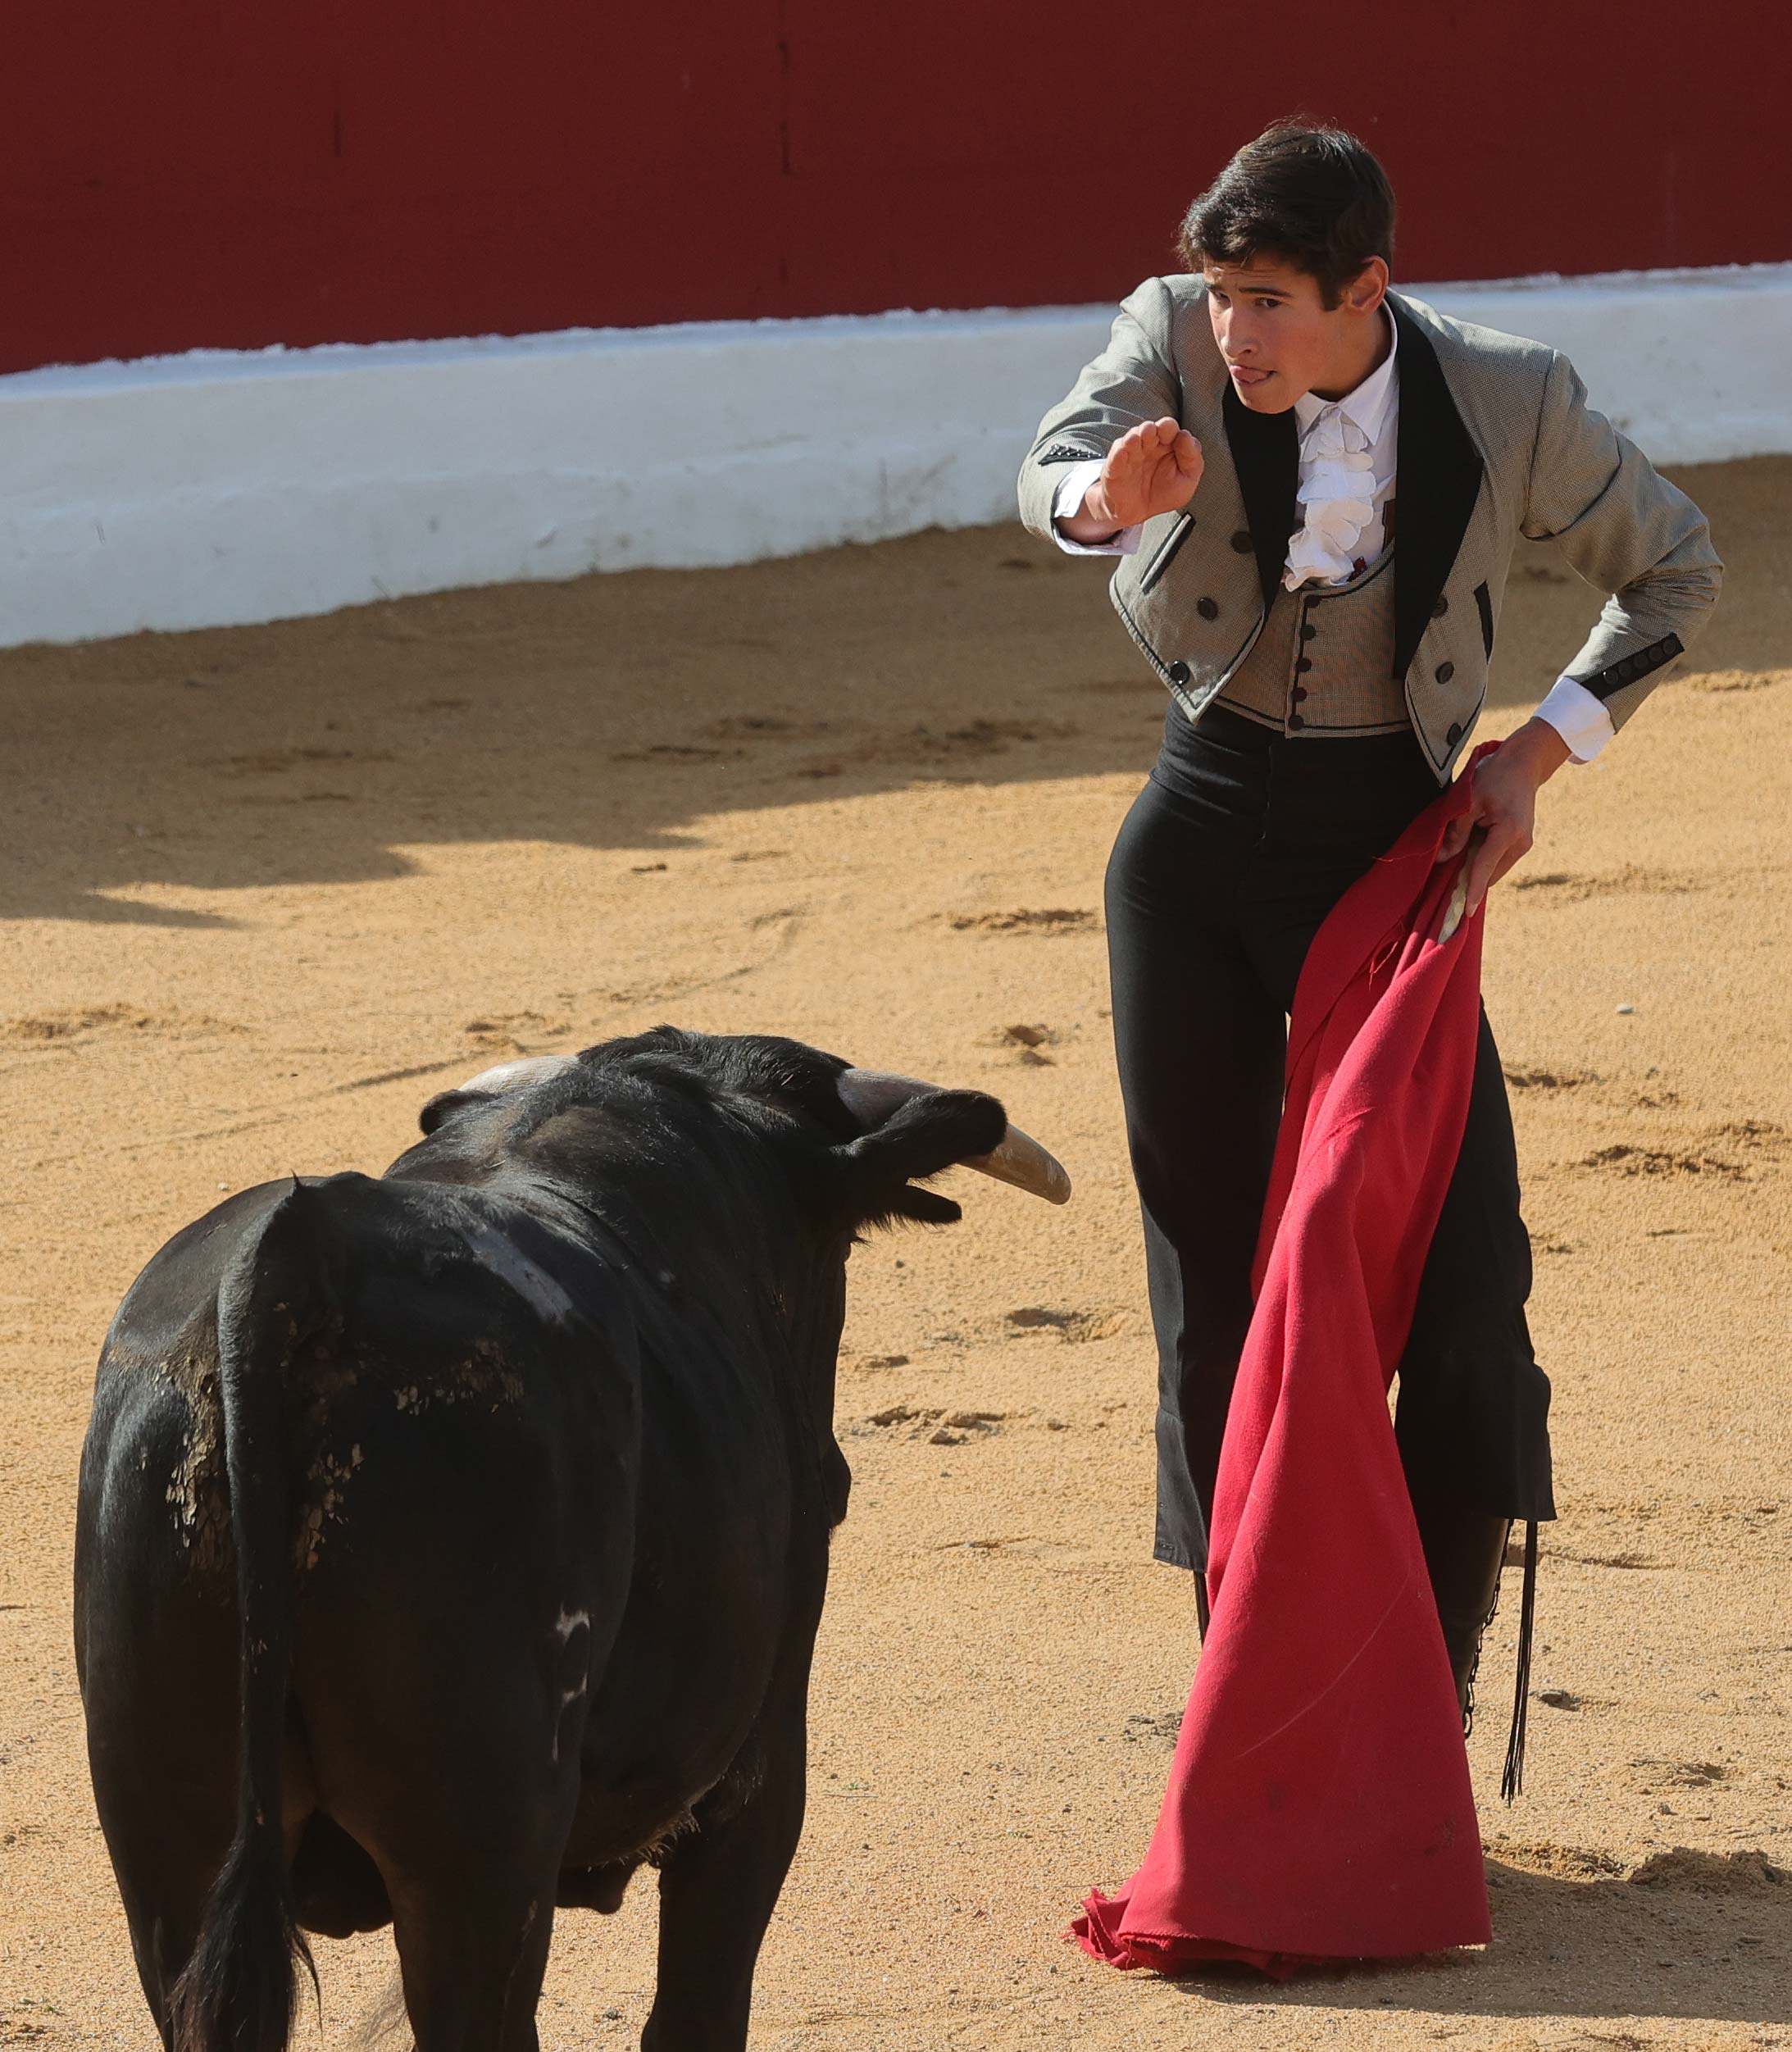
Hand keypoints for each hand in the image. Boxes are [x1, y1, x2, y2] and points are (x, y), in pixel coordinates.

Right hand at [1066, 418, 1202, 538]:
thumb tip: (1186, 437)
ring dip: (1135, 436)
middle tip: (1156, 431)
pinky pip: (1115, 458)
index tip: (1180, 440)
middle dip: (1153, 428)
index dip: (1172, 430)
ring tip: (1138, 438)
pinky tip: (1123, 453)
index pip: (1170, 428)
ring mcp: (1130, 455)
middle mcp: (1148, 445)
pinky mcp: (1115, 468)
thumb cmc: (1163, 493)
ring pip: (1131, 439)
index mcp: (1167, 444)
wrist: (1138, 512)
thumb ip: (1193, 460)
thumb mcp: (1187, 480)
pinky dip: (1118, 454)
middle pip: (1150, 428)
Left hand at [1433, 718, 1571, 915]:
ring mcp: (1524, 844)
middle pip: (1489, 873)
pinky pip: (1498, 860)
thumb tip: (1443, 859)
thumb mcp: (1469, 801)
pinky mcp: (1521, 843)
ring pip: (1493, 869)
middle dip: (1468, 878)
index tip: (1465, 912)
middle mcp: (1521, 843)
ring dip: (1475, 868)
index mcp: (1509, 832)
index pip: (1484, 867)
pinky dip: (1482, 861)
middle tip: (1444, 877)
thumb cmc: (1495, 777)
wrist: (1523, 765)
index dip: (1471, 890)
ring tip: (1457, 853)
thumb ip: (1457, 832)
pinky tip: (1469, 849)